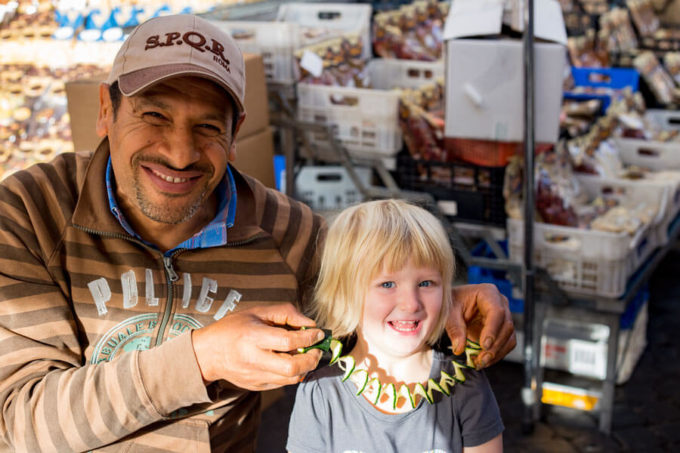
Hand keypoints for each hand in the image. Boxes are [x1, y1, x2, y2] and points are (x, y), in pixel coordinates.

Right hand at [191, 303, 324, 389]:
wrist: (208, 353)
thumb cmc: (233, 328)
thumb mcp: (257, 311)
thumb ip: (285, 313)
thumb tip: (309, 324)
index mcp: (254, 337)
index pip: (288, 342)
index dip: (309, 337)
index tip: (319, 333)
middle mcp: (254, 360)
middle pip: (292, 367)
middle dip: (311, 358)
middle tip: (317, 349)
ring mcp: (255, 376)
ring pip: (291, 379)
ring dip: (306, 367)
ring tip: (308, 354)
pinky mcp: (257, 386)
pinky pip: (283, 383)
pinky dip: (294, 373)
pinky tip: (294, 361)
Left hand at [446, 283, 515, 368]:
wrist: (453, 305)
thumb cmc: (451, 303)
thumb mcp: (449, 313)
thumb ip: (454, 328)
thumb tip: (459, 349)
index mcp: (488, 293)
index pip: (497, 312)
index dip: (493, 329)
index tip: (484, 345)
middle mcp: (500, 303)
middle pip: (506, 326)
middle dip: (495, 345)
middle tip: (481, 359)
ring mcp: (504, 316)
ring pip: (509, 337)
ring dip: (497, 353)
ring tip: (481, 363)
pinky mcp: (502, 329)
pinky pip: (506, 344)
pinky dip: (497, 355)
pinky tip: (483, 361)